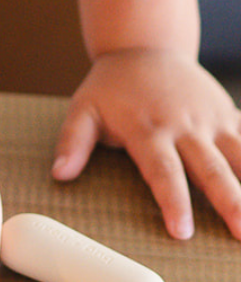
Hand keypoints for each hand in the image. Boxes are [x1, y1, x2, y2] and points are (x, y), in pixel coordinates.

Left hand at [52, 49, 240, 239]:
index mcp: (148, 129)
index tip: (182, 232)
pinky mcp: (228, 115)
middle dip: (229, 203)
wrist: (144, 48)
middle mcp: (184, 126)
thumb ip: (72, 142)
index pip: (162, 172)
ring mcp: (211, 120)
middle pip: (211, 169)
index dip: (173, 201)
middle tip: (240, 233)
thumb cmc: (111, 87)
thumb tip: (59, 174)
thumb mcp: (83, 109)